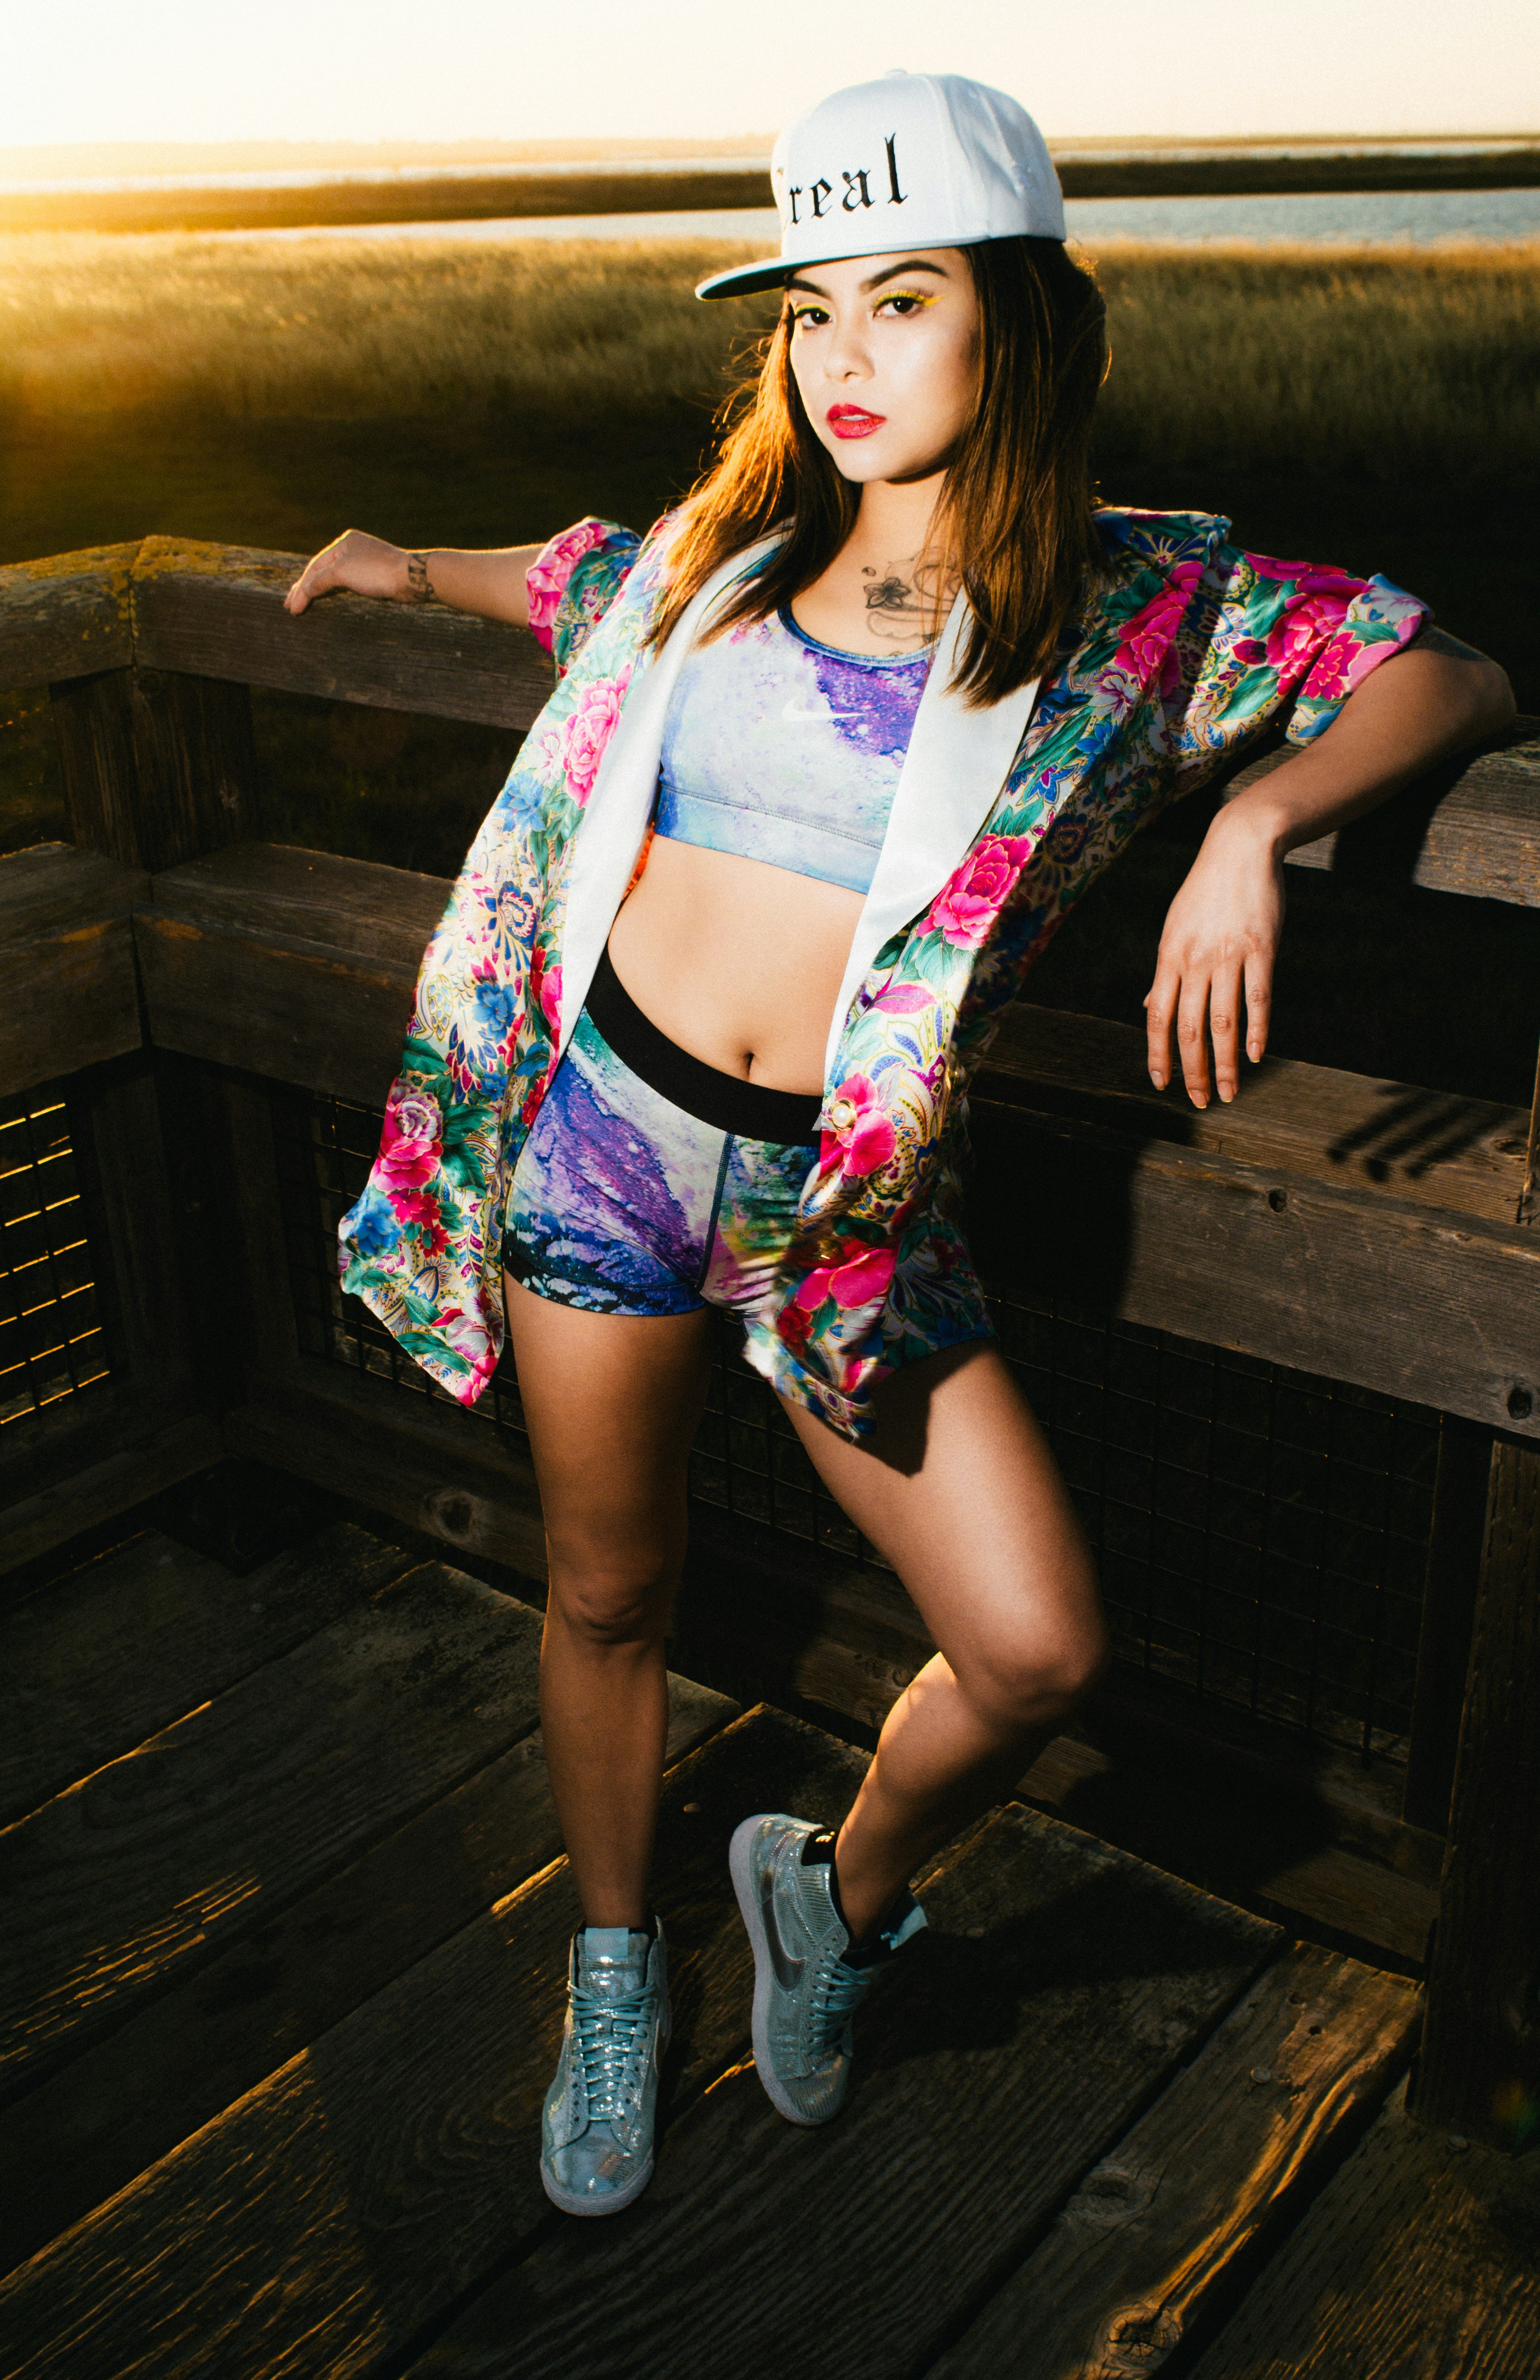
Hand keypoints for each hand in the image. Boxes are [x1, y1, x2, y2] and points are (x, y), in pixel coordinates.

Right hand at [284, 529, 417, 614]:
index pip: (315, 566)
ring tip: (303, 605)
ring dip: (318, 592)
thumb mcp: (342, 573)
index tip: (291, 606)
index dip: (302, 587)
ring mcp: (363, 563)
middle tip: (290, 607)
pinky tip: (326, 600)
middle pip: (323, 571)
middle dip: (306, 589)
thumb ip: (320, 580)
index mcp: (344, 542)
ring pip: (334, 578)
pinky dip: (334, 593)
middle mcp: (352, 549)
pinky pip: (347, 585)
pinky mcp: (374, 576)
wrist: (411, 578)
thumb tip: (304, 589)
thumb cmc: (376, 571)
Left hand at [1145, 805, 1283, 1106]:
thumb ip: (1166, 972)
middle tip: (1199, 1102)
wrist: (1240, 847)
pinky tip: (1254, 1057)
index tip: (1162, 1084)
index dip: (1159, 1054)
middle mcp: (1194, 960)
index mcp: (1169, 957)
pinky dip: (1256, 1031)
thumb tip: (1151, 1007)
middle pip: (1190, 1028)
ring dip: (1224, 1064)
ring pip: (1224, 1021)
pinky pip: (1258, 998)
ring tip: (1228, 1092)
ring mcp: (1228, 955)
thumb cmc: (1206, 892)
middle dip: (1192, 1070)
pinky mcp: (1261, 948)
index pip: (1159, 1018)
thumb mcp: (1175, 929)